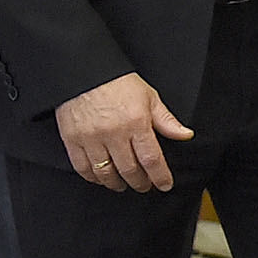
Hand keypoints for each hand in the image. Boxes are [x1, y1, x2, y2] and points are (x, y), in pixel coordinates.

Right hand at [56, 72, 193, 192]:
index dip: (160, 176)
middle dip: (140, 183)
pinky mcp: (72, 139)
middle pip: (129, 170)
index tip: (165, 185)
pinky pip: (82, 167)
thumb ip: (166, 120)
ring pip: (105, 173)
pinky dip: (93, 177)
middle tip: (145, 186)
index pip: (151, 159)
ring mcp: (91, 138)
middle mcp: (113, 134)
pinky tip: (101, 178)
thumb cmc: (118, 83)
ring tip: (124, 185)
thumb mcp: (149, 97)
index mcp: (136, 123)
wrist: (85, 72)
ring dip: (116, 184)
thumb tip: (186, 135)